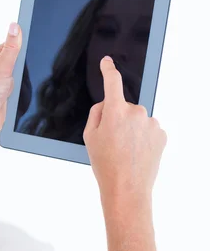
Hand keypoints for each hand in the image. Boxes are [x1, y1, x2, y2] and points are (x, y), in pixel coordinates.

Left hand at [0, 23, 21, 183]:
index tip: (38, 42)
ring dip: (25, 83)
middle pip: (23, 61)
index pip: (14, 43)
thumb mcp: (0, 68)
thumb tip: (15, 26)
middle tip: (19, 76)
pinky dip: (24, 94)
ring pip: (25, 77)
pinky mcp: (9, 96)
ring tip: (15, 90)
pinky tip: (20, 98)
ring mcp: (4, 82)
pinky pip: (24, 90)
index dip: (26, 43)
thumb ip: (11, 48)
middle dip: (26, 69)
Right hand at [83, 56, 166, 207]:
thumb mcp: (89, 137)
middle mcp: (136, 113)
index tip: (107, 62)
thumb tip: (106, 104)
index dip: (108, 70)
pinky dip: (142, 138)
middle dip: (118, 118)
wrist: (127, 188)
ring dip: (131, 129)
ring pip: (137, 119)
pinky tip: (136, 152)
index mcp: (115, 111)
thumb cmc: (106, 165)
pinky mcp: (161, 134)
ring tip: (125, 151)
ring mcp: (151, 123)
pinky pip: (148, 129)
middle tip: (112, 141)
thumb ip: (96, 114)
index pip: (112, 82)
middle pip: (124, 107)